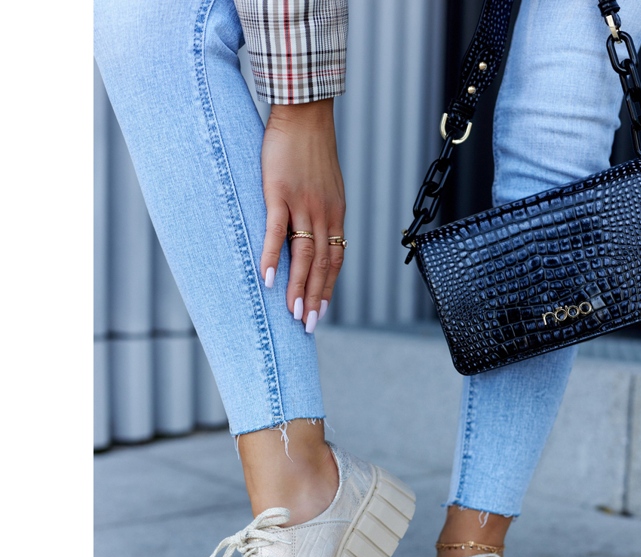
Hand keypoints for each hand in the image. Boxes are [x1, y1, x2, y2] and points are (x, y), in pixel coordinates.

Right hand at [259, 98, 345, 330]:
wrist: (305, 114)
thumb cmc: (311, 149)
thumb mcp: (326, 185)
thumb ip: (322, 210)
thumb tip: (315, 231)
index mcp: (335, 214)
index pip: (336, 258)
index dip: (329, 286)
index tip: (321, 309)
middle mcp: (325, 214)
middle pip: (323, 264)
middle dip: (315, 297)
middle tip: (307, 325)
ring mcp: (303, 204)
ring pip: (305, 254)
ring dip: (299, 286)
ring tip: (292, 312)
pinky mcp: (280, 193)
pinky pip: (278, 231)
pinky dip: (275, 256)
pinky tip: (269, 278)